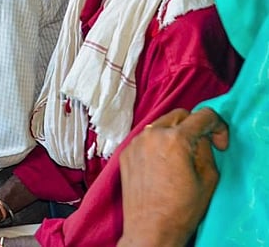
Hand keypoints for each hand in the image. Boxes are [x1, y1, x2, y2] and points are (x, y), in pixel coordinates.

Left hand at [118, 108, 226, 246]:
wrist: (150, 228)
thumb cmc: (182, 208)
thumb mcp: (208, 177)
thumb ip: (206, 149)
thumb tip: (201, 136)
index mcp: (175, 139)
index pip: (203, 115)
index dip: (217, 127)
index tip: (218, 144)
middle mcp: (151, 134)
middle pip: (179, 115)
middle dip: (193, 126)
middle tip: (200, 147)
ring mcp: (134, 143)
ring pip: (159, 125)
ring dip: (173, 134)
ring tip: (179, 157)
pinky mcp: (125, 153)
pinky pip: (145, 139)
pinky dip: (156, 144)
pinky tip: (161, 165)